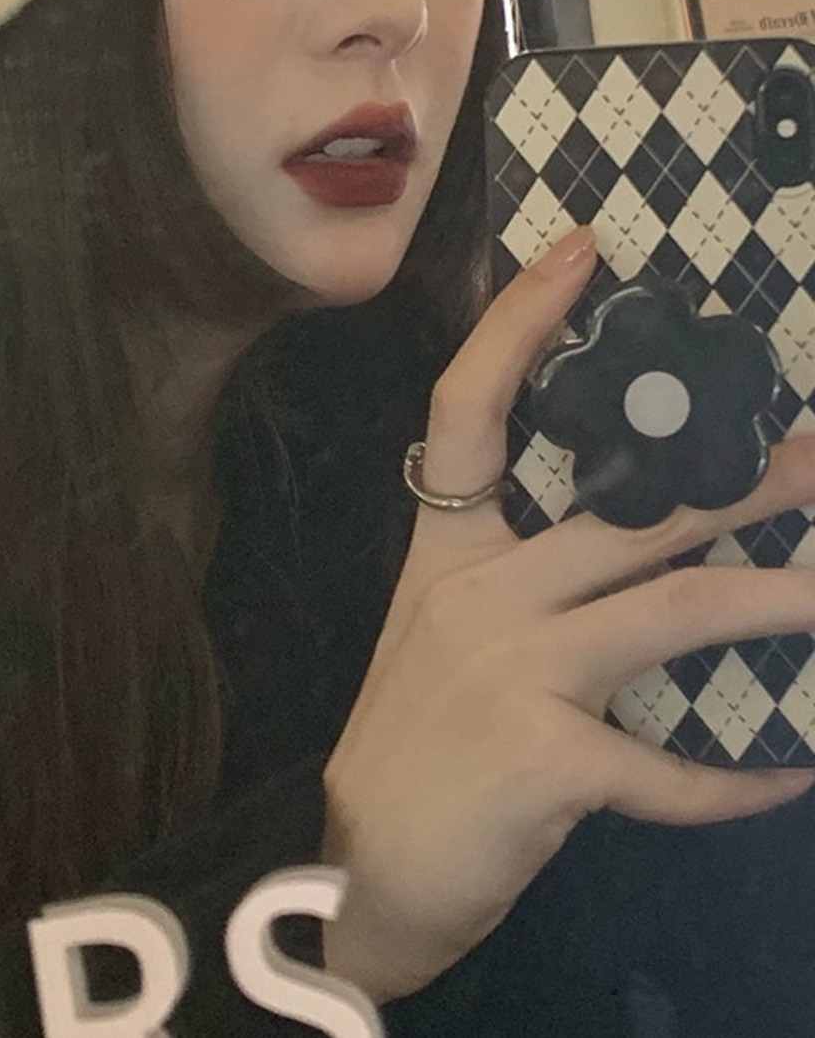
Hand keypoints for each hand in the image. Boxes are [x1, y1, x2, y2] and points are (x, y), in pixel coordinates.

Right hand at [320, 225, 814, 1003]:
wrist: (356, 875)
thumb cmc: (409, 749)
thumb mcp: (444, 642)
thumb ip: (520, 589)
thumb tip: (631, 548)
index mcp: (442, 554)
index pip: (468, 410)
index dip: (519, 324)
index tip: (581, 252)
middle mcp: (476, 595)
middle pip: (622, 513)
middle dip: (733, 482)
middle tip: (814, 452)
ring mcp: (509, 673)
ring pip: (670, 614)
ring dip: (773, 601)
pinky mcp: (546, 762)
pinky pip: (670, 770)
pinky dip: (737, 782)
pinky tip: (789, 775)